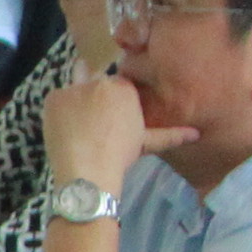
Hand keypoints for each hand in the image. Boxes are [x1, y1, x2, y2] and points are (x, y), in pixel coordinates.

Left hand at [38, 70, 182, 189]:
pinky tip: (65, 128)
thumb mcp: (145, 142)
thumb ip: (169, 134)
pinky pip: (56, 99)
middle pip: (96, 80)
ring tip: (78, 120)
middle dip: (94, 94)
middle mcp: (101, 82)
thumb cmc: (119, 157)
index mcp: (125, 90)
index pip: (118, 82)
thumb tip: (196, 134)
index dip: (112, 98)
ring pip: (75, 85)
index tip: (108, 115)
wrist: (88, 172)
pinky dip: (59, 111)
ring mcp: (75, 88)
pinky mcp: (55, 96)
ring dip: (76, 99)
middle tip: (92, 119)